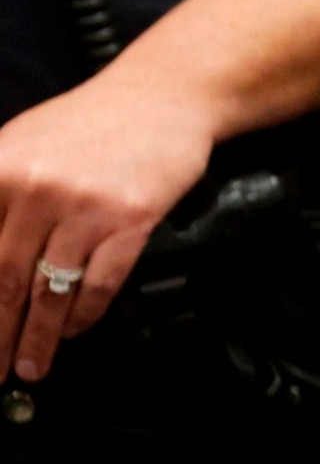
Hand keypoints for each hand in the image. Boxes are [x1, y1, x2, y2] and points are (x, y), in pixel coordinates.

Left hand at [0, 67, 221, 380]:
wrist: (161, 97)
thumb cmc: (91, 122)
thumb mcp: (18, 143)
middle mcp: (35, 188)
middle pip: (2, 280)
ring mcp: (84, 205)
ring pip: (49, 290)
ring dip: (38, 338)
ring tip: (32, 367)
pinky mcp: (129, 219)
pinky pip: (99, 282)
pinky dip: (84, 314)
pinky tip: (75, 330)